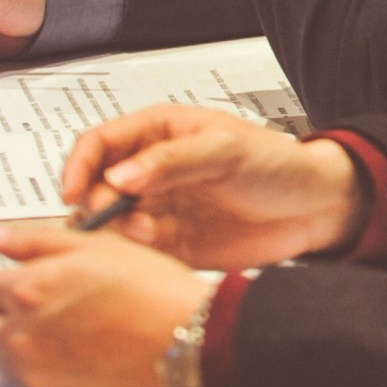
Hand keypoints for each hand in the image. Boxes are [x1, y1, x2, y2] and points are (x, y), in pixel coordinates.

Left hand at [0, 230, 211, 386]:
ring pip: (2, 349)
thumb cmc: (152, 289)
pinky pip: (23, 376)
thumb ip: (36, 241)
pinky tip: (73, 354)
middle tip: (53, 305)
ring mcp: (31, 366)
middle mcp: (20, 330)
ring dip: (20, 338)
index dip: (13, 277)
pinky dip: (38, 365)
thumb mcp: (97, 246)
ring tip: (65, 331)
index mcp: (27, 287)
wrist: (188, 342)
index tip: (35, 280)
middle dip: (10, 309)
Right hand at [60, 105, 362, 265]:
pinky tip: (155, 247)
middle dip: (95, 204)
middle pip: (97, 187)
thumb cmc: (277, 164)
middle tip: (110, 218)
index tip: (73, 192)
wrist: (314, 208)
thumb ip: (171, 162)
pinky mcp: (172, 243)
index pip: (100, 144)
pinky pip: (137, 250)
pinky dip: (135, 252)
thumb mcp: (225, 151)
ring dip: (116, 231)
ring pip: (112, 222)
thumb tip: (119, 177)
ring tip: (145, 233)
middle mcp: (152, 171)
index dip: (79, 166)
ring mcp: (160, 207)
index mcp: (159, 134)